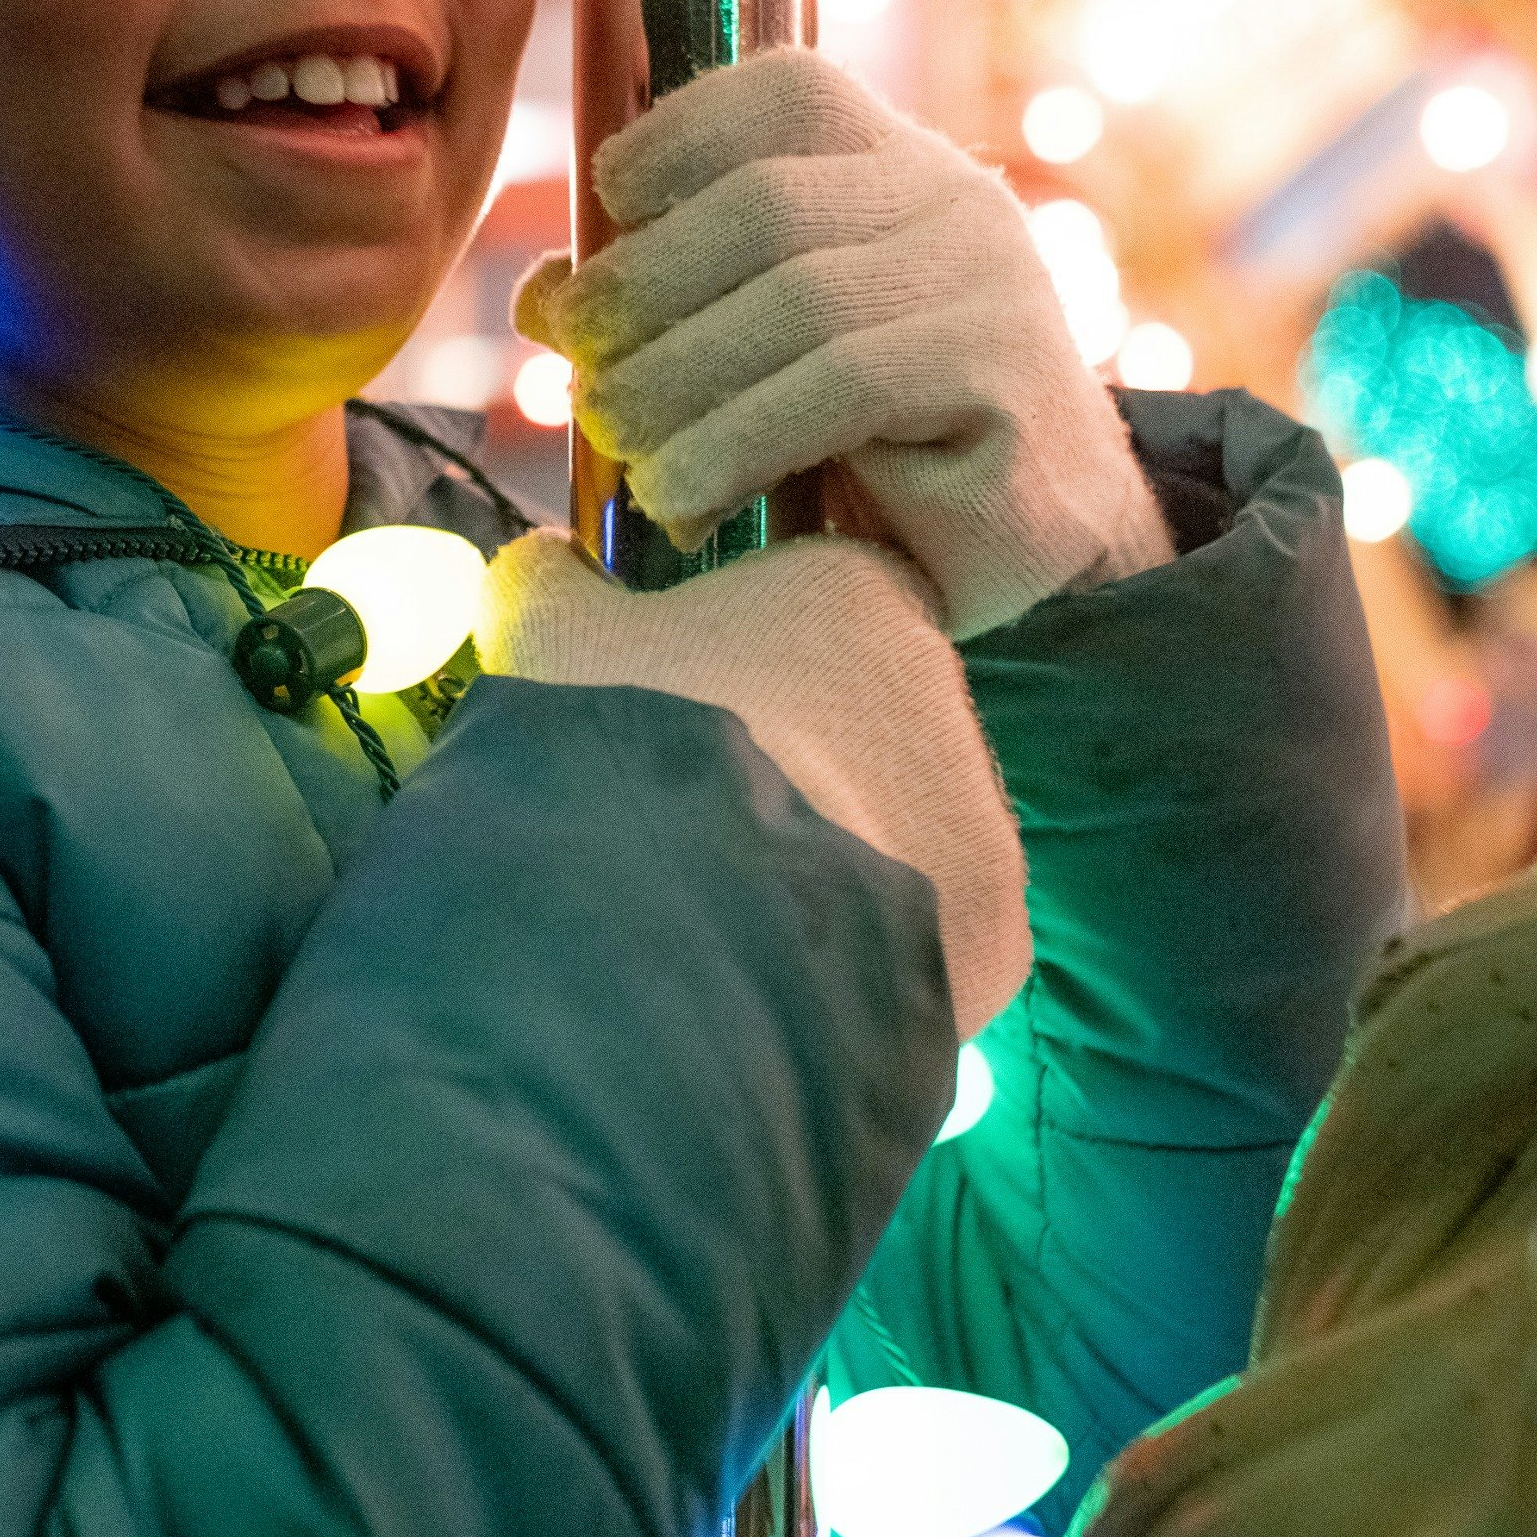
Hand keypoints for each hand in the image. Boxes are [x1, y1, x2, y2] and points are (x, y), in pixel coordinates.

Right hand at [479, 531, 1028, 1035]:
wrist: (693, 919)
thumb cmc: (628, 740)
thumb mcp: (545, 634)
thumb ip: (548, 581)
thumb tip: (544, 564)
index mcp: (858, 590)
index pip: (819, 597)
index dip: (746, 647)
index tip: (681, 699)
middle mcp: (946, 691)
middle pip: (863, 716)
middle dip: (792, 757)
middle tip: (693, 813)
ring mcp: (983, 821)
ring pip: (897, 827)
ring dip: (827, 854)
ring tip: (728, 906)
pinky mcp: (992, 938)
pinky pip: (919, 933)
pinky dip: (857, 948)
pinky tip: (781, 972)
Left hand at [518, 51, 1173, 640]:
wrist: (1040, 547)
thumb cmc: (883, 443)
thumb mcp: (769, 350)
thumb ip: (671, 304)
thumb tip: (546, 296)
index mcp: (897, 163)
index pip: (787, 91)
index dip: (678, 130)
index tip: (609, 203)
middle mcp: (953, 201)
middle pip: (765, 201)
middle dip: (643, 283)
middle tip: (576, 362)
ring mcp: (991, 282)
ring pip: (796, 300)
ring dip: (674, 380)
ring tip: (617, 442)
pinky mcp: (1003, 377)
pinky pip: (842, 389)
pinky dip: (733, 442)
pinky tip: (681, 495)